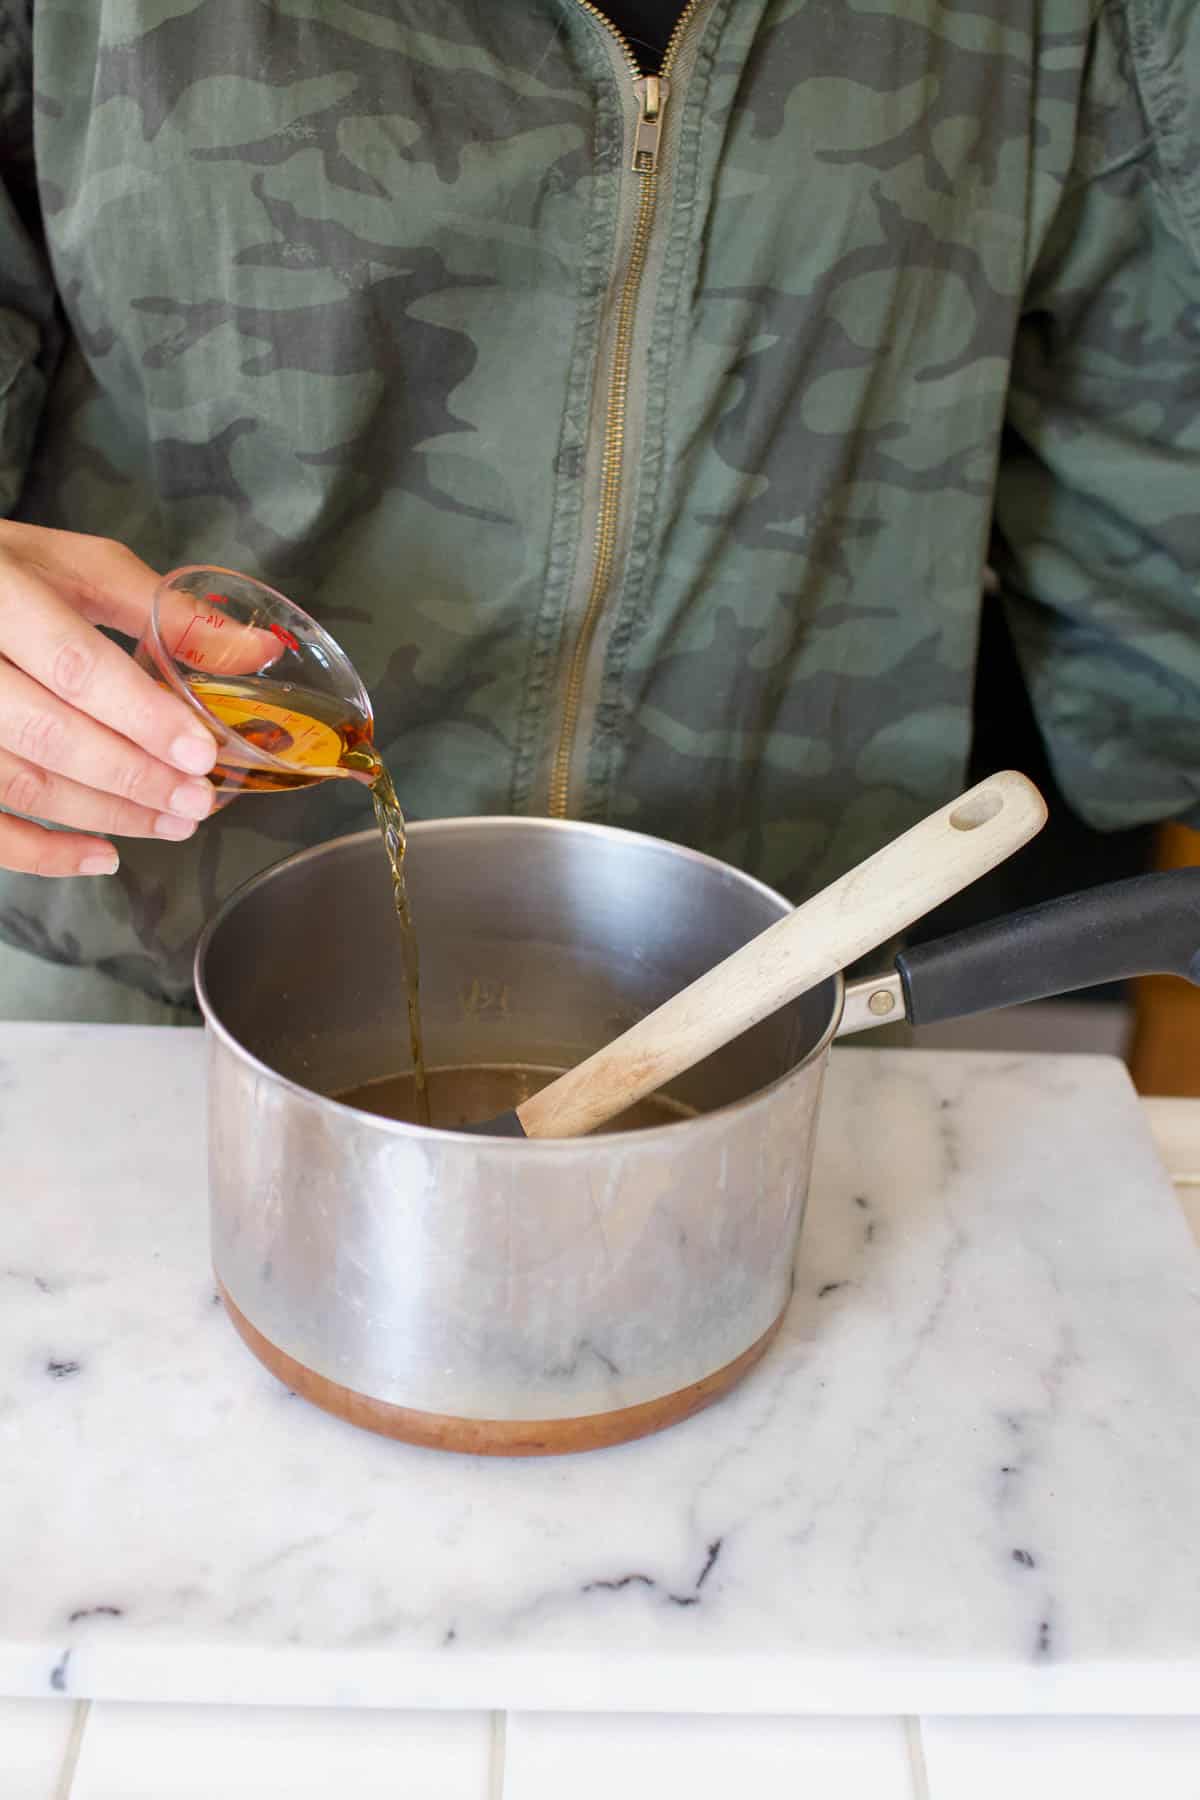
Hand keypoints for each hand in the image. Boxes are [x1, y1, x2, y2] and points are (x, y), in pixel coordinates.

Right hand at [0, 523, 219, 876]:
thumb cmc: (6, 572)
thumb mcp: (77, 569)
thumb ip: (164, 611)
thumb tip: (255, 652)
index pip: (73, 665)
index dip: (142, 716)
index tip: (201, 754)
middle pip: (49, 734)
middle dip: (134, 777)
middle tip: (198, 801)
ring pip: (21, 783)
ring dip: (104, 814)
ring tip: (173, 823)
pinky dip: (42, 854)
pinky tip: (103, 856)